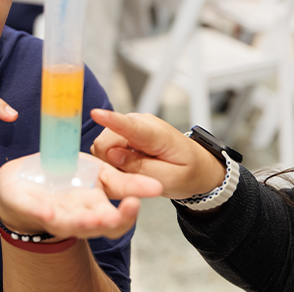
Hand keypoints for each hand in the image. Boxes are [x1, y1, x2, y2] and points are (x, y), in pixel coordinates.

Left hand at [0, 153, 161, 240]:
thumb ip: (127, 182)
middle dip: (102, 223)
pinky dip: (43, 214)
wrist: (29, 178)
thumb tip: (158, 186)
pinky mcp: (31, 207)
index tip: (134, 202)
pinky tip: (48, 212)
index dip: (125, 216)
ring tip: (88, 220)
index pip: (115, 222)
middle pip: (94, 227)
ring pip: (69, 224)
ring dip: (78, 223)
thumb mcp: (101, 174)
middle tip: (111, 217)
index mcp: (96, 210)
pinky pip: (37, 213)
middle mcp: (77, 218)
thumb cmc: (68, 177)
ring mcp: (54, 214)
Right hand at [90, 111, 224, 199]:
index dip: (111, 120)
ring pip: (105, 142)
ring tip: (134, 170)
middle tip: (128, 175)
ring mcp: (133, 124)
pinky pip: (109, 144)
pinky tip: (130, 164)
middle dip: (109, 159)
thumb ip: (140, 169)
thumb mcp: (169, 180)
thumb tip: (112, 156)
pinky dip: (114, 158)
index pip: (130, 126)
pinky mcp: (126, 130)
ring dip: (112, 160)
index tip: (96, 114)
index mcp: (156, 134)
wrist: (198, 165)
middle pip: (108, 138)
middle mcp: (142, 123)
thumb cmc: (188, 172)